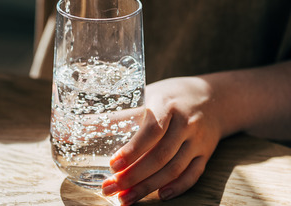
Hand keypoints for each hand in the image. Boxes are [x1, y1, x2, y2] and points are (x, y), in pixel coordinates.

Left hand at [101, 76, 224, 203]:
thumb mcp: (146, 96)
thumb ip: (118, 115)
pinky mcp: (206, 154)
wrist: (214, 98)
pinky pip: (193, 175)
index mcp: (167, 105)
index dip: (132, 150)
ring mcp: (198, 141)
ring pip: (174, 169)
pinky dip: (177, 188)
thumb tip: (76, 125)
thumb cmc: (170, 96)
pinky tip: (159, 196)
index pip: (151, 130)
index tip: (113, 164)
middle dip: (134, 176)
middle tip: (110, 188)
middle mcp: (186, 123)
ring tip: (125, 199)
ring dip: (148, 187)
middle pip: (160, 156)